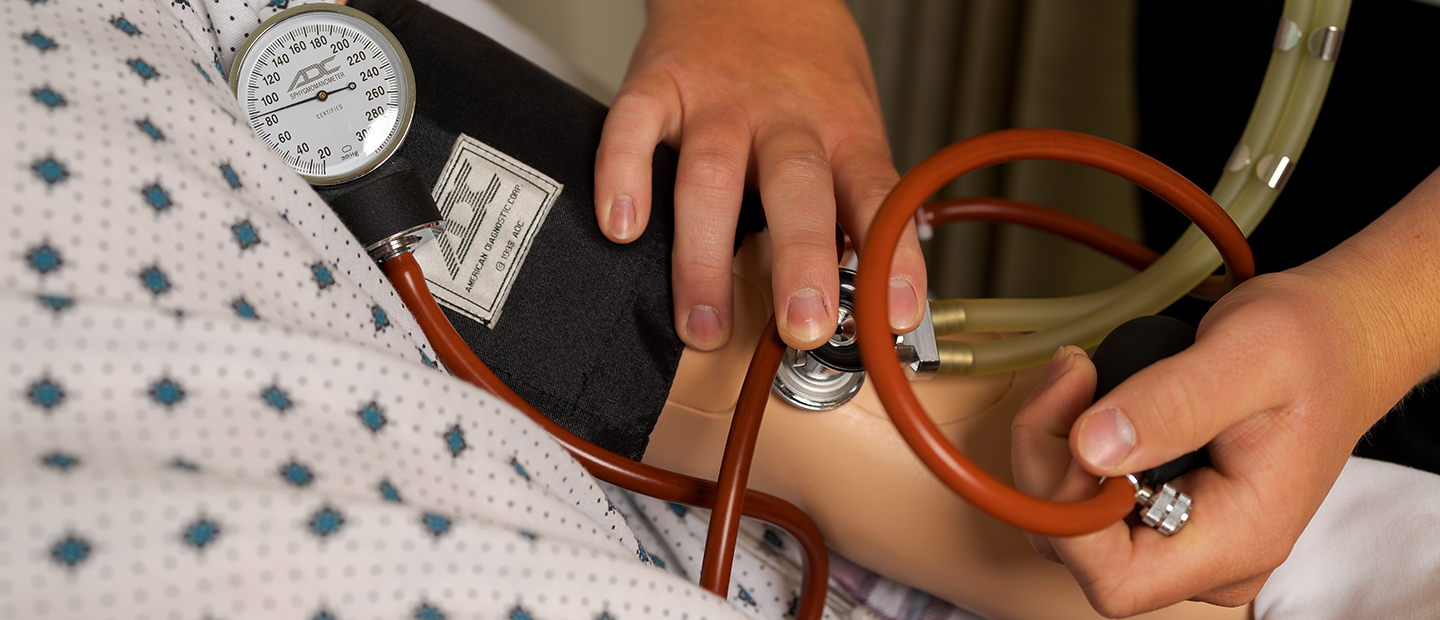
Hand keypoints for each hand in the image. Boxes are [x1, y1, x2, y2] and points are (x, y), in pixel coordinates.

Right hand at [593, 0, 926, 350]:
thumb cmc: (803, 63)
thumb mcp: (851, 121)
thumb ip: (851, 201)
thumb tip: (864, 293)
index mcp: (842, 131)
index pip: (878, 197)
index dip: (891, 257)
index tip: (892, 316)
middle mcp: (784, 118)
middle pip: (797, 189)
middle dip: (800, 261)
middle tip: (800, 326)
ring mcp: (718, 102)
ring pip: (712, 178)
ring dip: (705, 258)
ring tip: (703, 323)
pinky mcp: (658, 83)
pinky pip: (633, 127)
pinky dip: (622, 177)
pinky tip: (621, 226)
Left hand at [1011, 269, 1419, 615]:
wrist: (1337, 343)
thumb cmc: (1310, 346)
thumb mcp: (1251, 353)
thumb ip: (1173, 402)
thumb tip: (1091, 447)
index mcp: (1239, 540)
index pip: (1116, 579)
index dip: (1069, 515)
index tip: (1074, 424)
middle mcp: (1205, 557)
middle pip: (1077, 550)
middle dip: (1050, 459)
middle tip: (1073, 373)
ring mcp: (1179, 538)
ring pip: (1068, 524)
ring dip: (1052, 443)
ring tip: (1080, 373)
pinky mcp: (1158, 510)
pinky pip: (1083, 498)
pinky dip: (1066, 442)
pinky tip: (1087, 389)